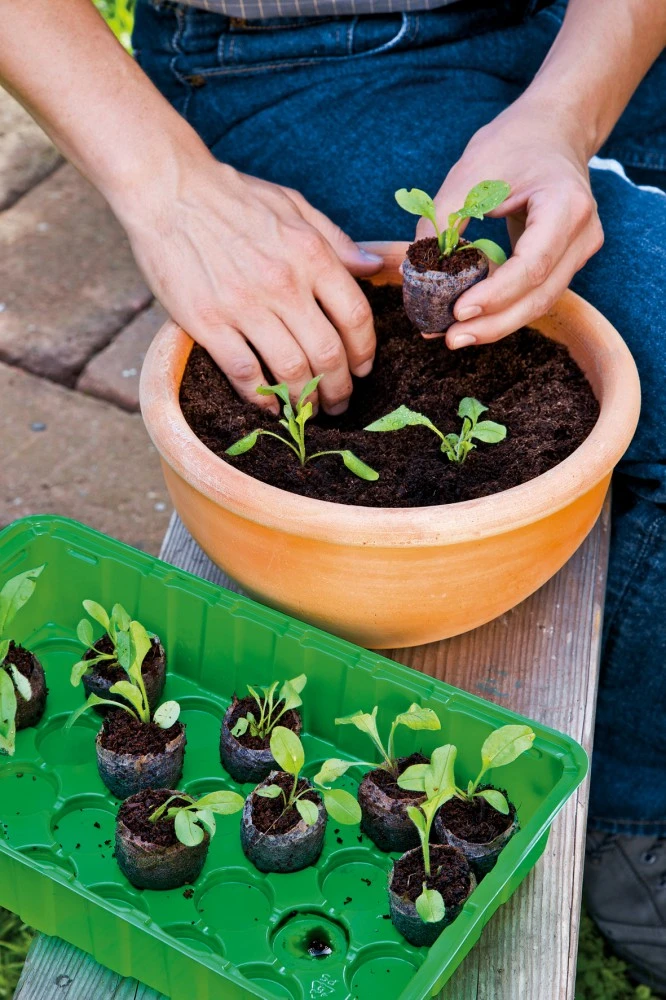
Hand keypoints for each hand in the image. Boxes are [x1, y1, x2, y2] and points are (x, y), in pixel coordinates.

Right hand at [121, 154, 381, 413]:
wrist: (166, 189)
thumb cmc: (232, 196)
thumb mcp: (294, 205)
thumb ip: (336, 239)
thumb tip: (374, 266)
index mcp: (310, 254)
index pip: (355, 316)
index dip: (365, 352)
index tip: (362, 370)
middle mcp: (283, 283)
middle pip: (328, 353)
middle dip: (340, 389)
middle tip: (339, 403)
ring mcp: (244, 305)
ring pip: (291, 370)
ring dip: (306, 401)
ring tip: (309, 411)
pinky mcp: (207, 322)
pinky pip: (244, 373)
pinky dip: (261, 398)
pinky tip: (269, 407)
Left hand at [417, 99, 603, 348]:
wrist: (552, 130)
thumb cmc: (513, 144)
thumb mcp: (470, 172)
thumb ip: (443, 221)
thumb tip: (417, 271)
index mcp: (566, 206)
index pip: (532, 265)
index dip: (496, 294)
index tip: (459, 311)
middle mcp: (583, 234)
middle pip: (540, 295)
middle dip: (494, 323)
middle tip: (452, 338)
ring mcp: (579, 251)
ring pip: (539, 302)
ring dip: (496, 323)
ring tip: (454, 336)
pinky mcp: (566, 262)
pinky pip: (535, 294)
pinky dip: (503, 309)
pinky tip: (471, 320)